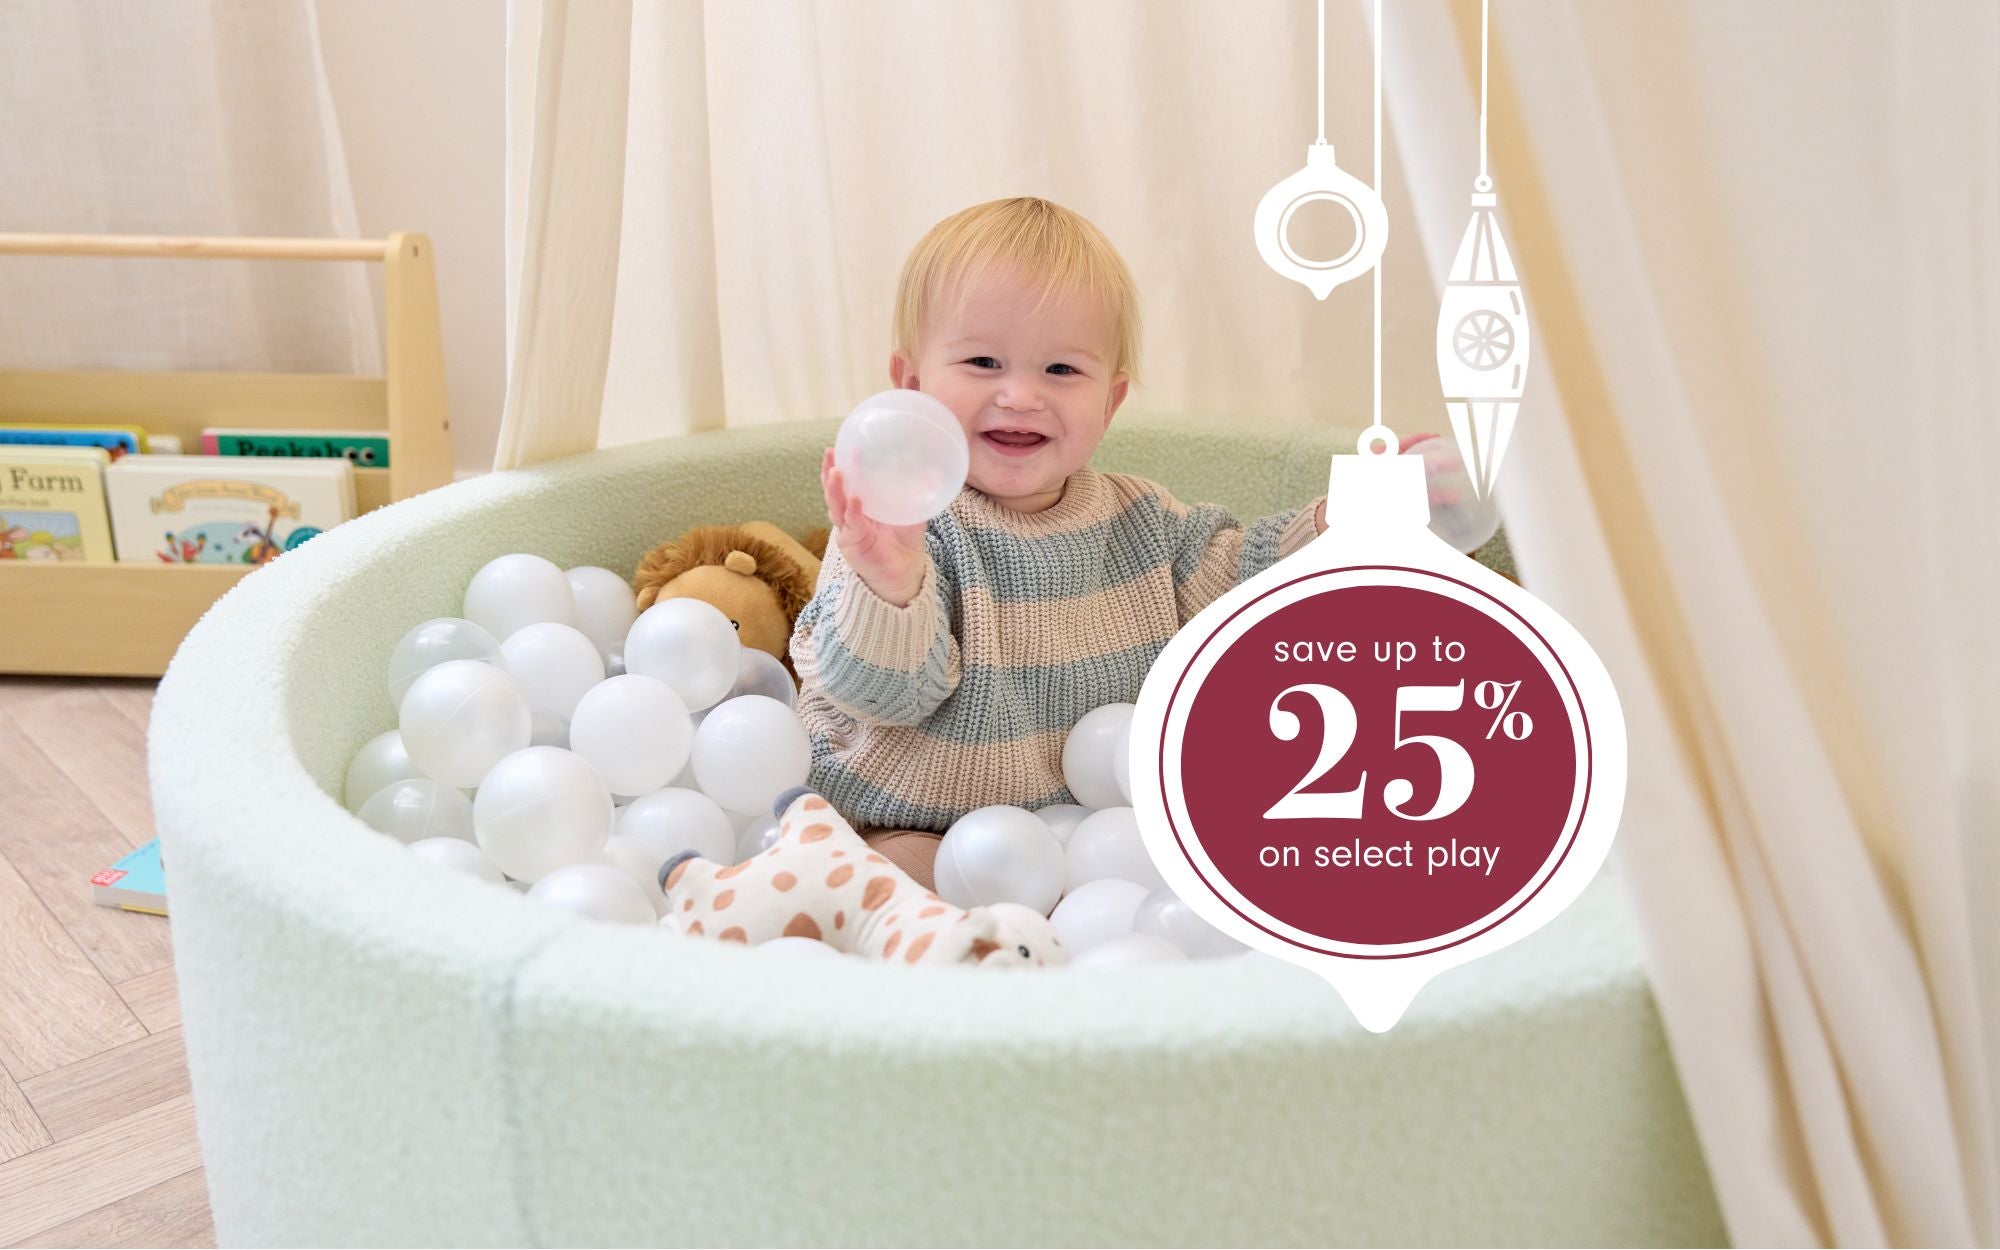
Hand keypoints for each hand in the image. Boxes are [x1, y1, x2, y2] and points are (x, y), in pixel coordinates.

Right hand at [822, 447, 929, 606]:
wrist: (904, 570)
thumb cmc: (904, 540)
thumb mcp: (912, 511)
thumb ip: (920, 492)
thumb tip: (938, 471)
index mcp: (860, 502)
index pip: (848, 478)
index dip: (844, 462)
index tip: (845, 443)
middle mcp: (850, 513)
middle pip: (834, 488)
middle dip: (829, 470)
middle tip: (829, 452)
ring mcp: (848, 527)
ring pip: (835, 505)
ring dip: (833, 488)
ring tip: (835, 471)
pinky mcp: (852, 542)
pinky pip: (850, 524)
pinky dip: (852, 511)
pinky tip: (855, 499)